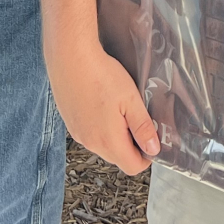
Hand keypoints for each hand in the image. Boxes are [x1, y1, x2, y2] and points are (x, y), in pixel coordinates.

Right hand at [47, 40, 157, 175]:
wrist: (69, 56)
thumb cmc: (100, 74)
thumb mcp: (131, 100)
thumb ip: (143, 127)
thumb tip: (153, 149)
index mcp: (108, 141)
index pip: (133, 167)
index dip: (146, 155)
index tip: (151, 137)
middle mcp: (90, 143)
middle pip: (118, 157)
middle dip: (131, 145)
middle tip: (136, 117)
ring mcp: (77, 133)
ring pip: (103, 146)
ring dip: (115, 135)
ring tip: (118, 108)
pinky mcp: (70, 123)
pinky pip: (90, 134)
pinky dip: (100, 126)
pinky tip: (102, 104)